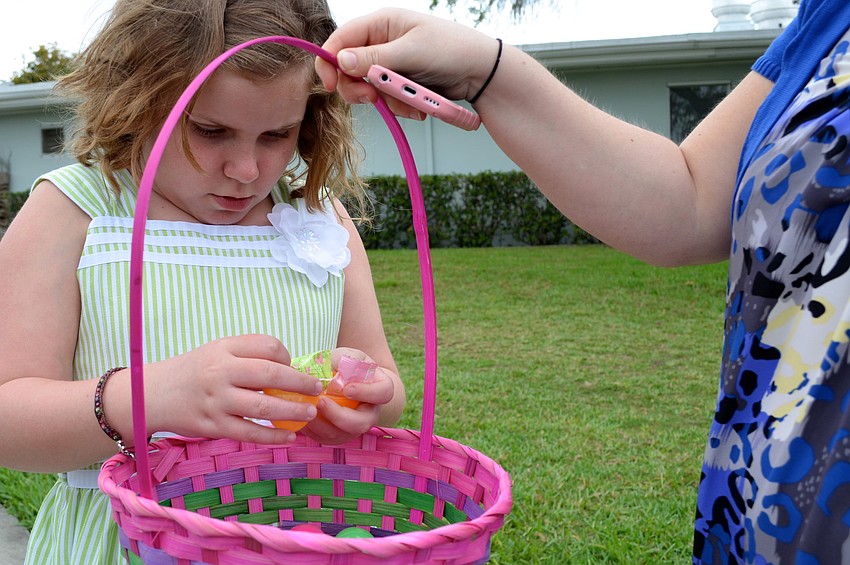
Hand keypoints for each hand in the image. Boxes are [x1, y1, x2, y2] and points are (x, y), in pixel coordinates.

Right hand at [145, 334, 322, 443]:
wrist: (152, 394)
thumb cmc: (194, 371)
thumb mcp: (217, 351)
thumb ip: (248, 355)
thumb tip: (290, 367)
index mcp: (223, 349)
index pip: (266, 346)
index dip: (287, 356)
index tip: (294, 366)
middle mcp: (219, 372)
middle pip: (269, 373)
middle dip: (299, 382)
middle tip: (317, 389)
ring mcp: (216, 401)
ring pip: (262, 405)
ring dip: (291, 410)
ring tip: (310, 412)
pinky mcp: (212, 426)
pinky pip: (248, 432)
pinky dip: (272, 436)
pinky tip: (290, 436)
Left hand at [301, 347, 395, 443]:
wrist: (342, 381)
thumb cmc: (347, 366)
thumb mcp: (348, 356)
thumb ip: (343, 360)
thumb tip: (332, 367)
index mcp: (380, 390)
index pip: (382, 393)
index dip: (366, 393)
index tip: (347, 388)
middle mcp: (370, 414)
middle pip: (361, 424)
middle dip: (339, 415)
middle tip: (321, 401)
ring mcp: (354, 428)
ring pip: (340, 435)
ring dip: (320, 424)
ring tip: (304, 407)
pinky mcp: (337, 436)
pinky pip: (324, 438)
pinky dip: (310, 428)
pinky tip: (299, 414)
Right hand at [317, 8, 496, 111]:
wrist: (481, 71)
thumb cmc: (451, 50)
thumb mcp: (411, 52)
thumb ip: (375, 59)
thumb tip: (341, 60)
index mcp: (381, 23)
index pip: (340, 40)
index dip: (330, 62)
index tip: (331, 85)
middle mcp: (381, 42)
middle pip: (348, 69)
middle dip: (359, 88)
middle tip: (373, 99)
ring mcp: (391, 63)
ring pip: (367, 89)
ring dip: (385, 102)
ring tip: (409, 103)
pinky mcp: (400, 82)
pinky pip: (386, 99)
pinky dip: (398, 107)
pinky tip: (417, 108)